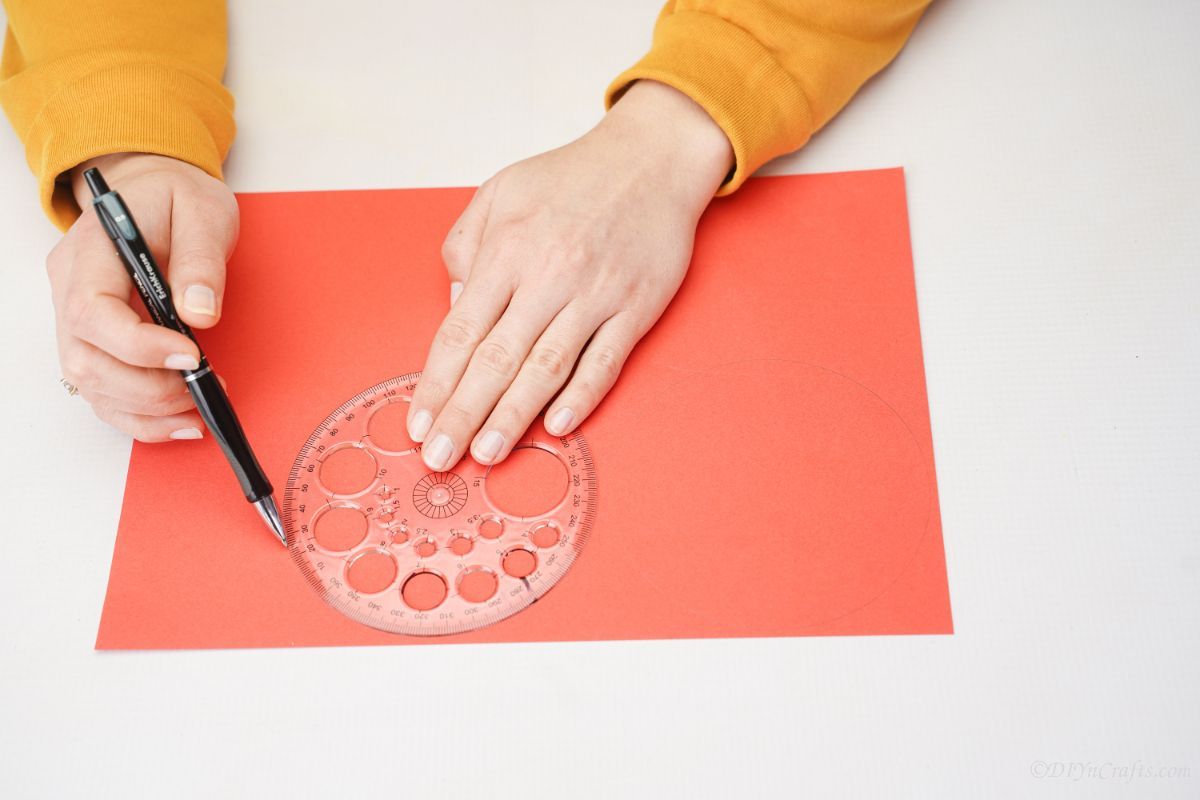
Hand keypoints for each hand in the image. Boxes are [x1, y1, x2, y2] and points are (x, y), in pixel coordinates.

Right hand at [49, 153, 238, 440]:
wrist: (154, 191)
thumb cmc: (176, 198)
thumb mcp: (203, 212)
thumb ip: (202, 261)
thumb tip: (199, 314)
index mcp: (90, 252)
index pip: (92, 312)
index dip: (138, 346)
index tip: (191, 356)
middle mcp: (69, 289)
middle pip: (86, 360)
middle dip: (148, 388)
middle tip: (204, 386)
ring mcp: (76, 320)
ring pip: (91, 385)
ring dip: (147, 410)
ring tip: (200, 409)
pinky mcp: (95, 342)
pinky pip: (105, 393)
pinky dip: (141, 417)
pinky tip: (181, 421)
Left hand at [407, 80, 732, 470]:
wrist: (652, 158)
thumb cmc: (573, 177)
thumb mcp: (501, 191)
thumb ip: (466, 245)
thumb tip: (455, 305)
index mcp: (509, 249)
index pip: (461, 330)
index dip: (436, 382)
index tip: (418, 422)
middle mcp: (548, 276)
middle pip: (496, 359)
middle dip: (462, 414)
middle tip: (439, 458)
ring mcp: (594, 295)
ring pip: (546, 368)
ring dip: (513, 417)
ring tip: (486, 454)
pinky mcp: (635, 308)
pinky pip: (604, 360)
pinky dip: (582, 395)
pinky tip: (557, 426)